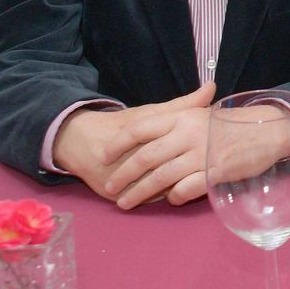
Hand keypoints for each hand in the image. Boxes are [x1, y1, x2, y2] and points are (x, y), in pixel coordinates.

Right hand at [93, 83, 217, 208]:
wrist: (78, 141)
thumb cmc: (121, 124)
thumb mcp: (150, 113)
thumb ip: (181, 105)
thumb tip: (211, 87)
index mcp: (138, 133)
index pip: (174, 147)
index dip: (195, 150)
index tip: (209, 149)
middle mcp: (125, 159)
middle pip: (167, 172)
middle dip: (188, 172)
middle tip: (201, 168)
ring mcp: (117, 180)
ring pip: (157, 190)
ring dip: (174, 187)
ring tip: (185, 179)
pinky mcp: (110, 195)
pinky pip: (143, 201)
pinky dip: (158, 196)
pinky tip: (168, 191)